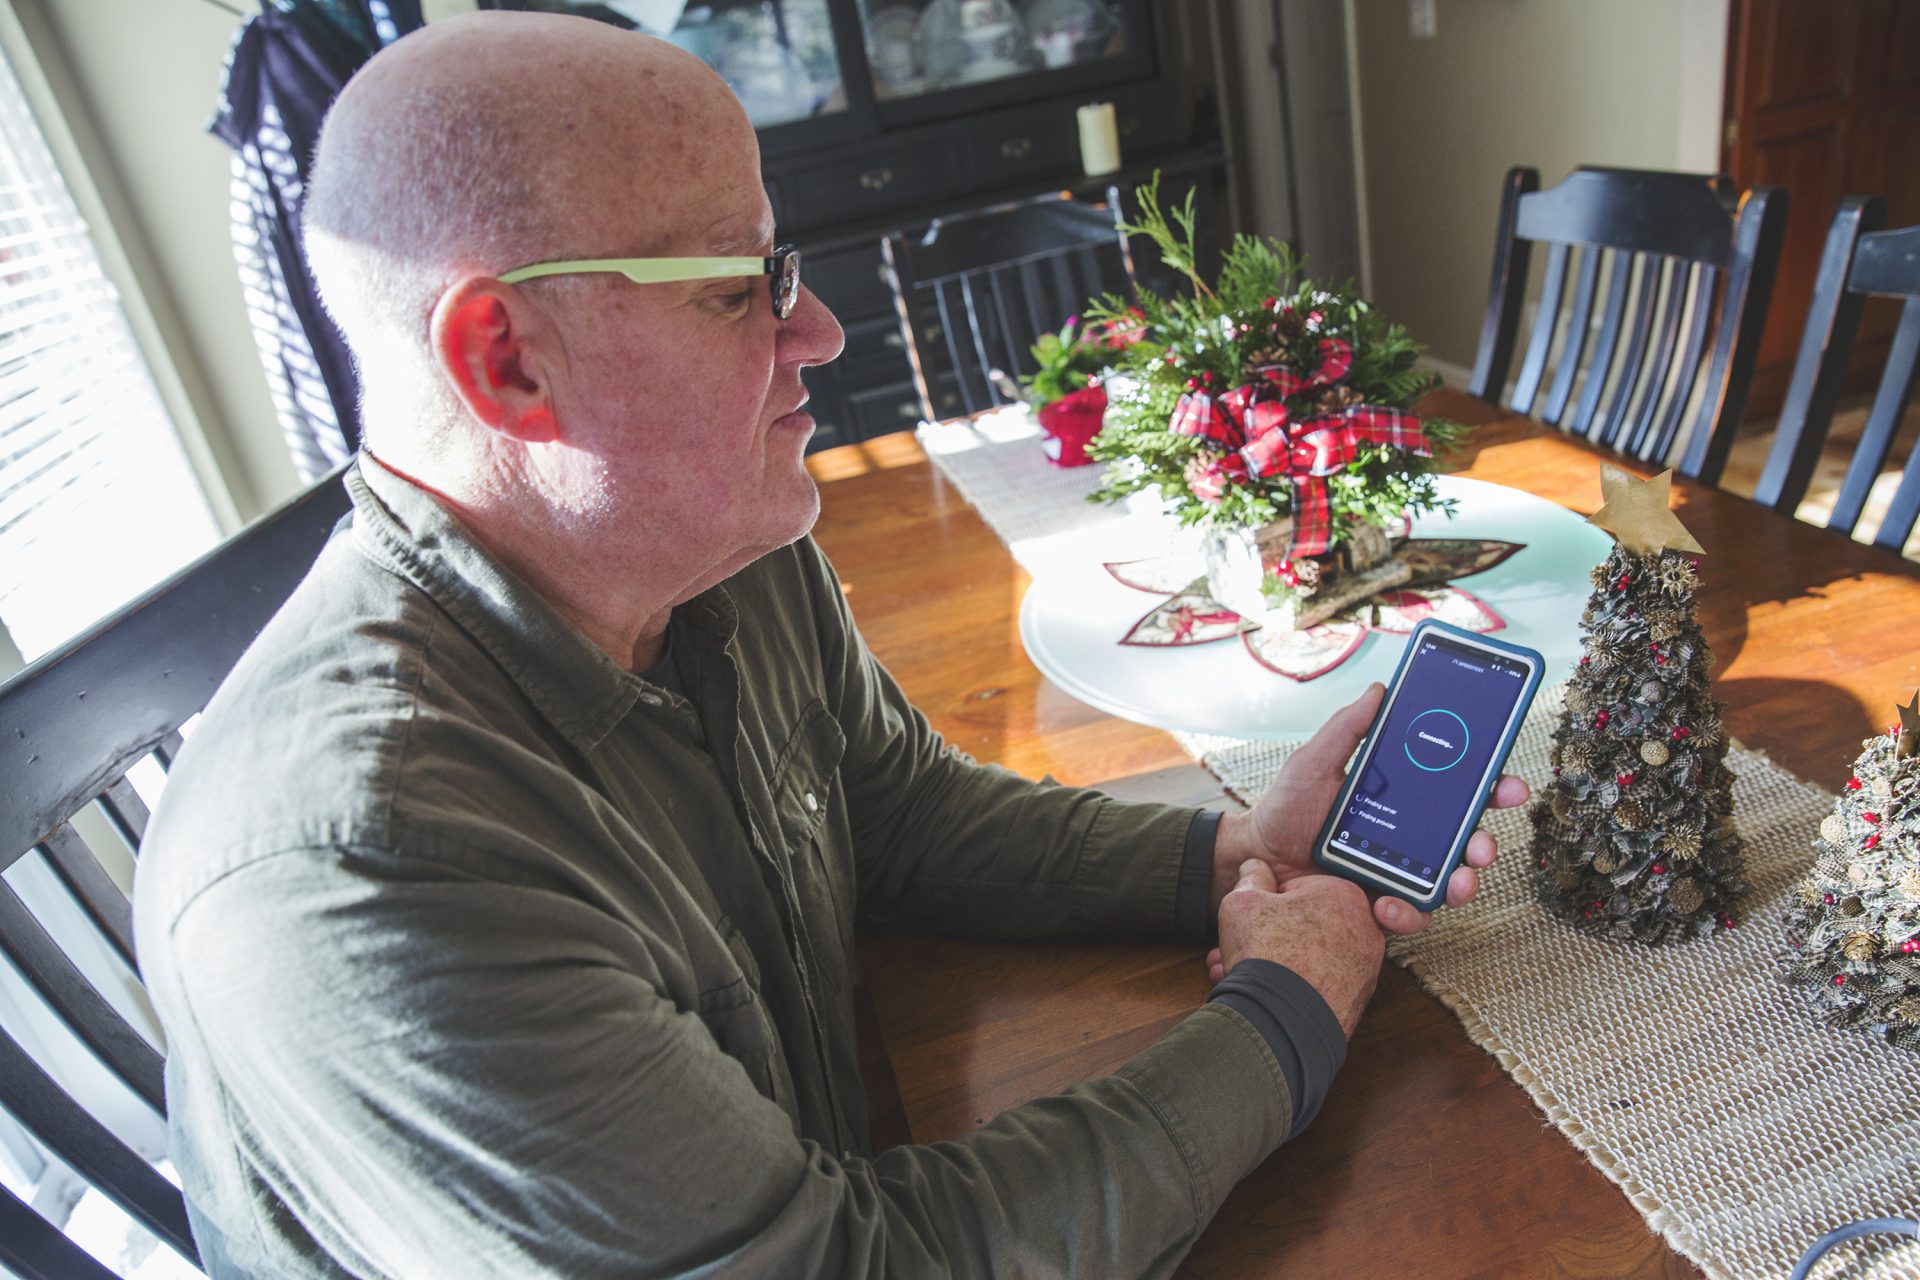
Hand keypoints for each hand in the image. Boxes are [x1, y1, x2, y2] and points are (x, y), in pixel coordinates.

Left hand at [1208, 682, 1529, 936]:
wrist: (1257, 855)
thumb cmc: (1288, 805)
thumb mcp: (1314, 760)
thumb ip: (1347, 729)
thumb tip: (1379, 691)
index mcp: (1405, 798)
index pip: (1459, 792)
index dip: (1491, 789)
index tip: (1507, 786)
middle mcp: (1411, 836)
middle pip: (1466, 840)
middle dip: (1486, 843)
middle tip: (1482, 844)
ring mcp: (1399, 871)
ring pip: (1449, 882)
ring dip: (1463, 884)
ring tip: (1457, 882)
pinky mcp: (1380, 902)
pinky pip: (1409, 914)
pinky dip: (1407, 913)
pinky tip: (1387, 904)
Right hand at [1215, 859, 1380, 1036]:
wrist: (1281, 1022)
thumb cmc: (1266, 954)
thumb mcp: (1243, 901)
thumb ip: (1251, 878)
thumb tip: (1256, 868)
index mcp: (1344, 895)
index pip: (1297, 887)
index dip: (1267, 900)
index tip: (1251, 915)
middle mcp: (1365, 930)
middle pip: (1305, 923)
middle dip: (1268, 934)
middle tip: (1239, 944)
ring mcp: (1364, 970)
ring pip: (1309, 956)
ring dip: (1275, 961)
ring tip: (1239, 972)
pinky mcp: (1355, 1002)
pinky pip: (1318, 984)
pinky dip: (1292, 986)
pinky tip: (1262, 991)